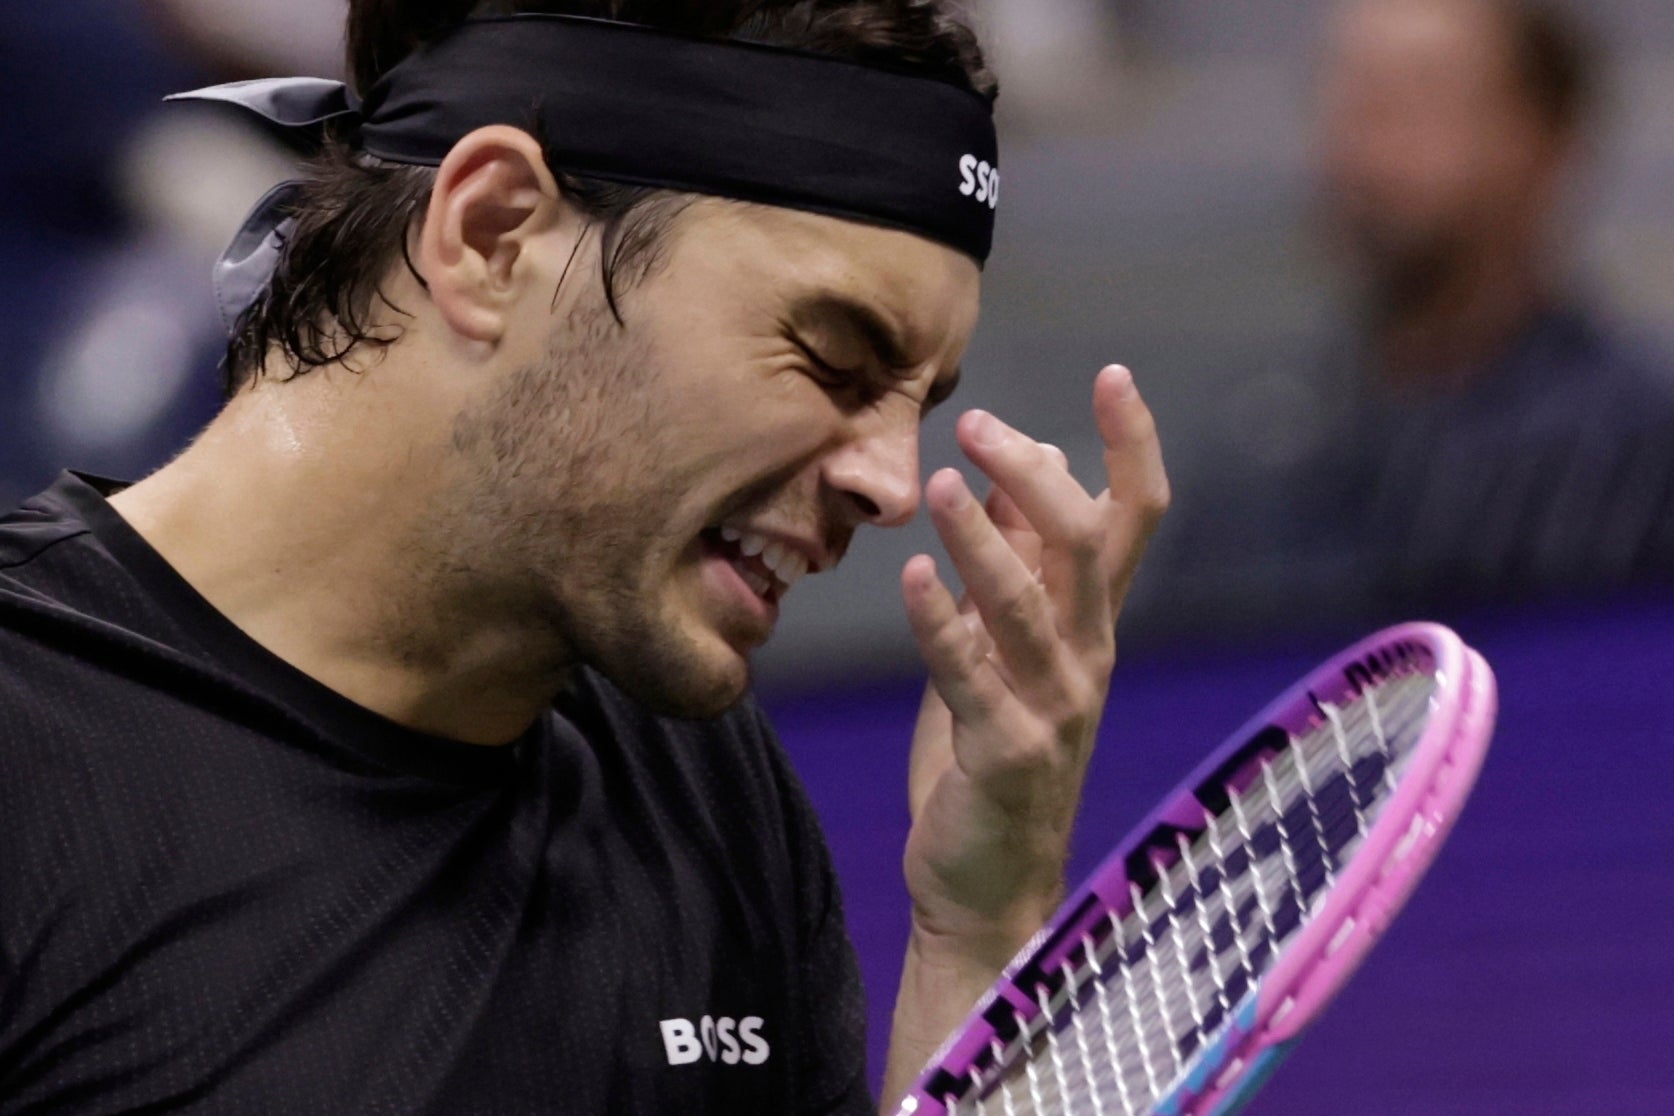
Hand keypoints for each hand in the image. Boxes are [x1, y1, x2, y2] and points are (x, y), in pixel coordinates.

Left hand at [900, 365, 1168, 961]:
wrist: (990, 883)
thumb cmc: (993, 751)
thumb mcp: (1005, 645)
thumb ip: (1014, 565)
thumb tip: (1009, 473)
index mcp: (1092, 623)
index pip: (1134, 519)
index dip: (1133, 446)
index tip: (1114, 374)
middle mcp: (1089, 656)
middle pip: (1088, 545)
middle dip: (1038, 478)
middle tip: (982, 426)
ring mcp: (1055, 707)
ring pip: (1033, 603)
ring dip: (986, 539)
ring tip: (944, 482)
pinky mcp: (1006, 753)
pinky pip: (972, 675)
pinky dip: (942, 622)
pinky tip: (913, 575)